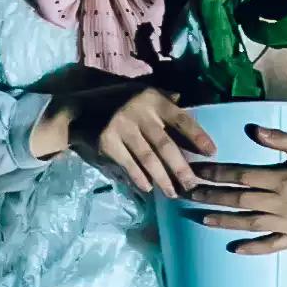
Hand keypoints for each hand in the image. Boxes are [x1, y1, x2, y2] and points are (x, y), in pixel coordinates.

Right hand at [48, 79, 213, 197]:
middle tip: (193, 186)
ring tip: (173, 193)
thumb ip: (161, 98)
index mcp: (151, 98)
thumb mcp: (137, 93)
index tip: (212, 153)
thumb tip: (183, 102)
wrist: (75, 110)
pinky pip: (128, 165)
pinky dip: (139, 178)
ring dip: (162, 178)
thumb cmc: (112, 102)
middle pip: (165, 145)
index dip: (197, 136)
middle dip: (181, 167)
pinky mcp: (106, 142)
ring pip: (148, 158)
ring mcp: (121, 127)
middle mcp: (138, 111)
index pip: (180, 119)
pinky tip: (148, 188)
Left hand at [184, 124, 286, 251]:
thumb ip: (282, 140)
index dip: (217, 173)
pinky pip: (269, 245)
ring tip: (202, 217)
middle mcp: (283, 203)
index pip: (242, 175)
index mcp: (285, 178)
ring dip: (223, 221)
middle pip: (239, 200)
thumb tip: (254, 130)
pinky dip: (251, 248)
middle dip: (211, 196)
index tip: (197, 170)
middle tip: (188, 193)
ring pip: (248, 223)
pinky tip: (233, 248)